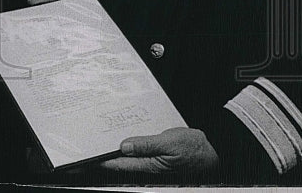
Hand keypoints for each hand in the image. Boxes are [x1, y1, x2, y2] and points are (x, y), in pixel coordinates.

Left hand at [99, 127, 217, 174]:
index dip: (102, 160)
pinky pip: (138, 149)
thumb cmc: (195, 149)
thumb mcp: (170, 143)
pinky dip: (128, 143)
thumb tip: (124, 146)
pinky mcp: (156, 154)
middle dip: (105, 153)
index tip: (87, 155)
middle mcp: (148, 165)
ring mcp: (152, 160)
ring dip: (115, 147)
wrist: (214, 149)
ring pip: (128, 155)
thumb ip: (146, 145)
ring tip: (100, 138)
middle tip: (88, 144)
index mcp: (150, 165)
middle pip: (121, 161)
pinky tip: (122, 135)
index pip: (120, 164)